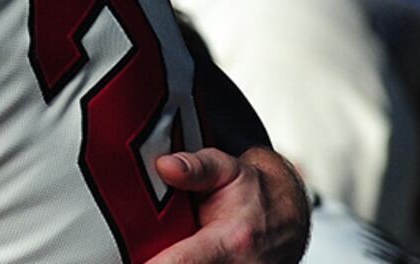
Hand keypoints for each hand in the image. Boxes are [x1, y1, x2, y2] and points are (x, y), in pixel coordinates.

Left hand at [147, 147, 309, 263]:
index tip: (131, 258)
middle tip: (133, 247)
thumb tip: (164, 165)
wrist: (288, 219)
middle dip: (153, 258)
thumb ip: (195, 167)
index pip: (183, 263)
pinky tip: (172, 251)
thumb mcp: (227, 169)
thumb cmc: (254, 194)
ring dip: (167, 259)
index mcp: (231, 241)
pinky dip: (180, 262)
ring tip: (152, 246)